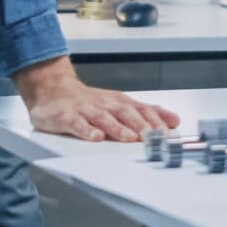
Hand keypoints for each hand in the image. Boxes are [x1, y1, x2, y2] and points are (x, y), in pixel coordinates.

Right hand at [14, 56, 179, 142]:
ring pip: (104, 118)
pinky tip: (95, 137)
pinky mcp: (66, 116)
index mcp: (119, 102)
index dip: (157, 120)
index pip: (142, 109)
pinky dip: (86, 130)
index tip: (169, 132)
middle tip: (154, 138)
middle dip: (142, 125)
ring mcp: (85, 109)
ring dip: (117, 128)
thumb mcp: (120, 103)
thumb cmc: (89, 101)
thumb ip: (146, 112)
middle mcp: (105, 104)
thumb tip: (174, 120)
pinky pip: (76, 123)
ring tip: (129, 138)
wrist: (53, 89)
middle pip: (126, 113)